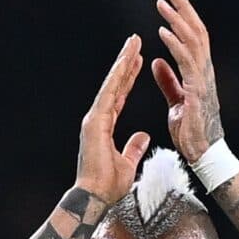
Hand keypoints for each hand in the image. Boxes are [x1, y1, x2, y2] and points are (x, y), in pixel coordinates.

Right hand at [76, 35, 152, 206]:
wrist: (94, 197)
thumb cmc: (108, 186)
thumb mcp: (127, 164)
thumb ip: (134, 148)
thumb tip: (143, 136)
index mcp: (104, 126)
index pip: (119, 96)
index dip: (129, 78)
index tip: (138, 61)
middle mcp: (97, 118)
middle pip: (115, 85)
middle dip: (126, 62)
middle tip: (135, 42)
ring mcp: (94, 118)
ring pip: (112, 84)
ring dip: (123, 62)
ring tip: (133, 42)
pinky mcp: (95, 121)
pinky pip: (110, 93)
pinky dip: (119, 76)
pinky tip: (127, 60)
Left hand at [152, 0, 226, 160]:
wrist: (203, 155)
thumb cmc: (192, 132)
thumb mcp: (176, 101)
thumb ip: (168, 80)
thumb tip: (157, 61)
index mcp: (199, 73)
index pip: (194, 38)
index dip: (184, 18)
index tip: (171, 1)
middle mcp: (204, 72)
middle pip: (197, 32)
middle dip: (183, 9)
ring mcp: (203, 80)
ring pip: (193, 41)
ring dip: (177, 21)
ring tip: (163, 5)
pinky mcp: (197, 91)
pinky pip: (186, 62)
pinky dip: (175, 45)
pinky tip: (163, 32)